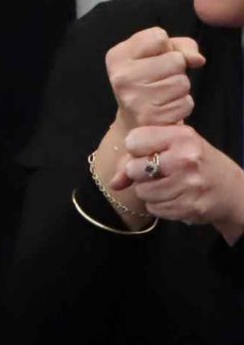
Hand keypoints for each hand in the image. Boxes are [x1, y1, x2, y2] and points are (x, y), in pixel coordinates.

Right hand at [104, 27, 201, 131]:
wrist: (134, 121)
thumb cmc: (149, 80)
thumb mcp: (158, 55)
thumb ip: (181, 46)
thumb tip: (197, 60)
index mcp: (118, 56)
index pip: (158, 37)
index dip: (164, 47)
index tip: (153, 59)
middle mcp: (122, 76)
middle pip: (176, 60)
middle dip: (176, 69)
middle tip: (160, 79)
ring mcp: (135, 99)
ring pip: (183, 82)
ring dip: (180, 88)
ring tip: (163, 93)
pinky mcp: (152, 118)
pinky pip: (186, 103)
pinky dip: (182, 105)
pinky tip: (166, 107)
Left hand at [111, 123, 243, 235]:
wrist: (233, 191)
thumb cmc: (198, 164)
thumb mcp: (174, 148)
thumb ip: (137, 158)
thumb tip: (113, 183)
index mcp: (182, 136)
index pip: (133, 140)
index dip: (137, 149)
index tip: (150, 152)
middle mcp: (186, 158)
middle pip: (134, 168)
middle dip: (141, 173)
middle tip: (159, 172)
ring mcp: (188, 184)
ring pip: (142, 191)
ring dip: (150, 191)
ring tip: (168, 185)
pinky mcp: (189, 206)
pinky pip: (154, 208)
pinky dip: (160, 205)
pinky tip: (175, 197)